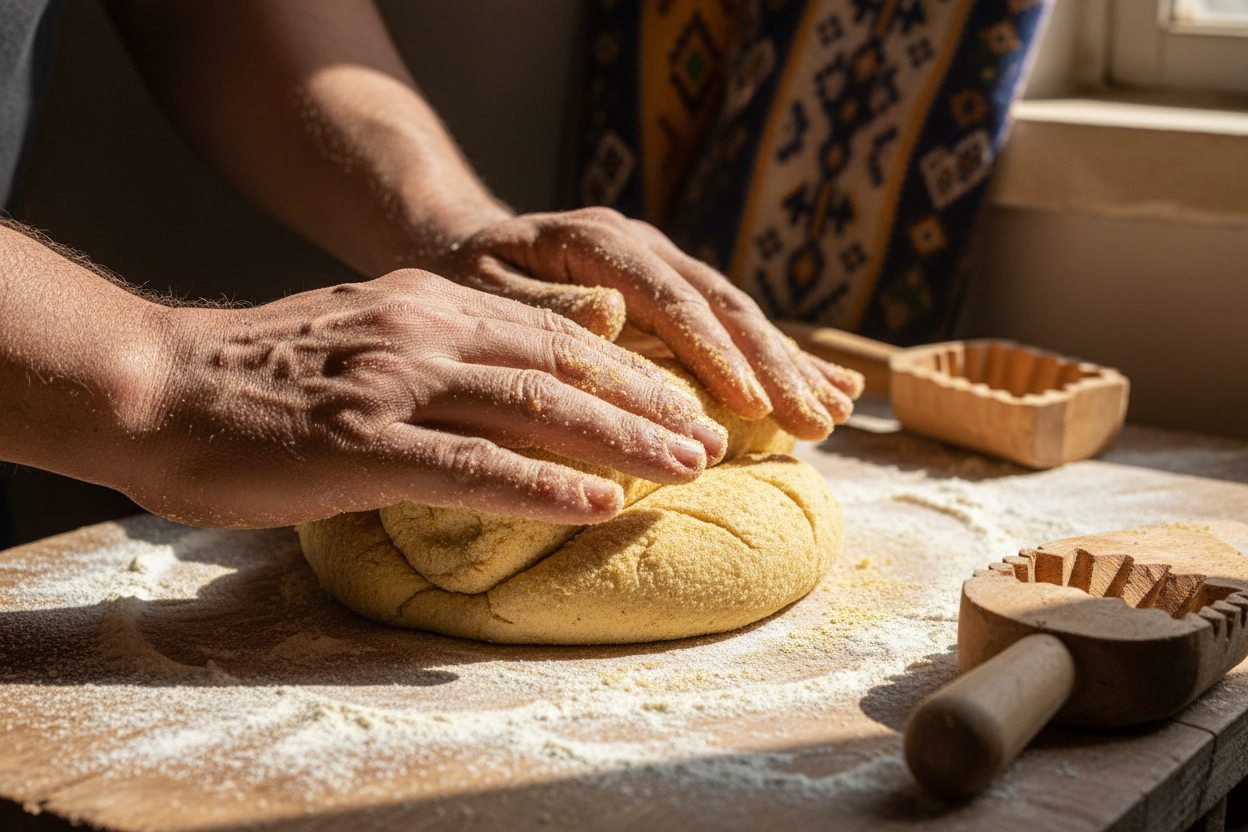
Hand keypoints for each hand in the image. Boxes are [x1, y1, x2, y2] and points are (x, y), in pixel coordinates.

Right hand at [128, 270, 727, 528]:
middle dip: (648, 404)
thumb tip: (523, 371)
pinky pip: (472, 467)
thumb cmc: (263, 377)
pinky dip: (542, 486)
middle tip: (712, 437)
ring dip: (621, 440)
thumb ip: (450, 346)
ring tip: (688, 468)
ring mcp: (396, 385)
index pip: (554, 336)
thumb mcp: (370, 334)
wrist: (158, 385)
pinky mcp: (362, 444)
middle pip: (564, 366)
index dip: (629, 372)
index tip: (684, 402)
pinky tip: (598, 504)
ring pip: (535, 408)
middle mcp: (426, 331)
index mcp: (431, 304)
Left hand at [431, 208, 863, 440]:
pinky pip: (731, 325)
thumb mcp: (482, 289)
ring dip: (787, 365)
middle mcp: (641, 245)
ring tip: (834, 413)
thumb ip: (543, 304)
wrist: (459, 242)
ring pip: (738, 314)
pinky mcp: (671, 290)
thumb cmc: (462, 276)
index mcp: (597, 240)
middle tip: (815, 423)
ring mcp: (662, 264)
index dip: (715, 353)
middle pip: (721, 305)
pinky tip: (829, 386)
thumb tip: (613, 315)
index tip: (752, 405)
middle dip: (773, 367)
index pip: (669, 298)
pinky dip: (777, 358)